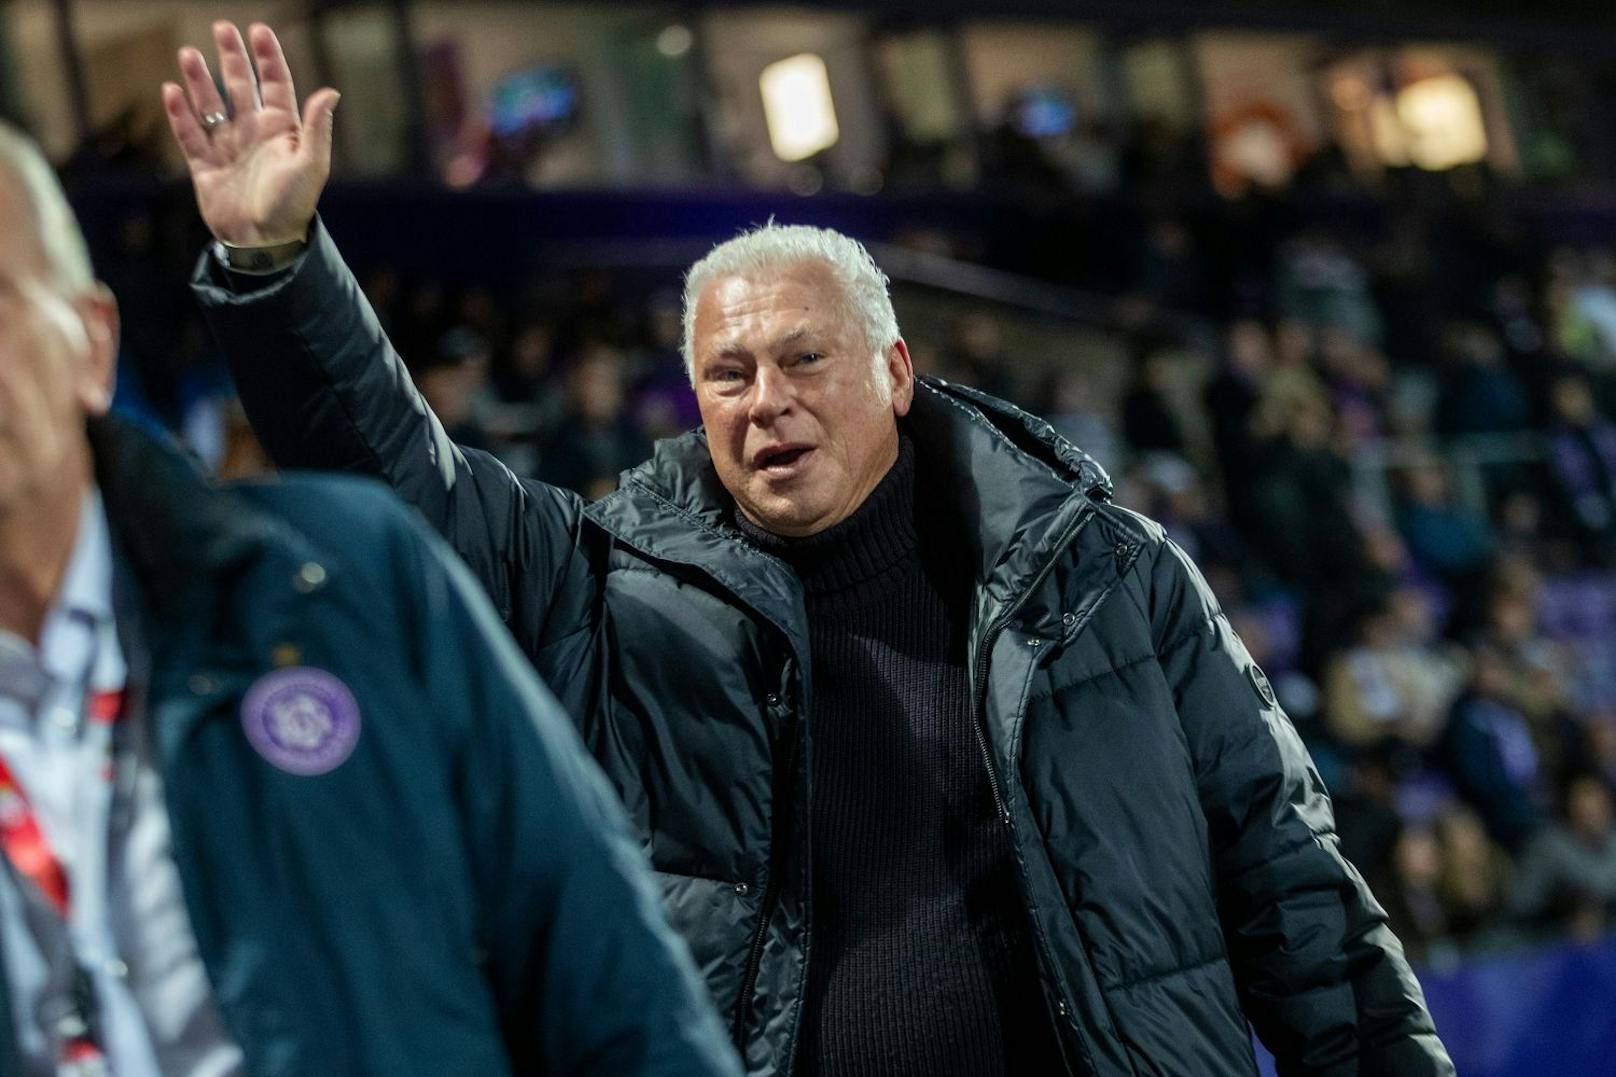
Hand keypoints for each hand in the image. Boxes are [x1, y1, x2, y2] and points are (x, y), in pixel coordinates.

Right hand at [161, 21, 338, 246]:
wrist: (263, 243)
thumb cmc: (292, 206)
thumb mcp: (311, 166)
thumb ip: (316, 128)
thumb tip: (330, 92)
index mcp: (281, 130)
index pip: (276, 84)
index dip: (268, 57)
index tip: (259, 30)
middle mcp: (253, 133)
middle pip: (241, 86)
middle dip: (232, 58)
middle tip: (222, 28)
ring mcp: (228, 147)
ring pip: (211, 105)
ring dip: (200, 80)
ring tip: (189, 54)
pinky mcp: (205, 166)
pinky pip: (190, 134)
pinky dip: (180, 114)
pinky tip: (172, 91)